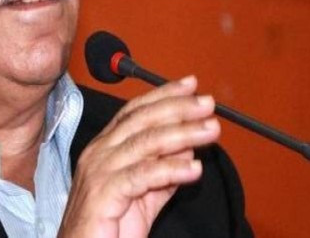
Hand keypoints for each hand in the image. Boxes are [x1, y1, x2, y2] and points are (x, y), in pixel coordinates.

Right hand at [59, 76, 219, 237]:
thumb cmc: (107, 228)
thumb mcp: (143, 196)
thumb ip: (163, 173)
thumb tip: (188, 151)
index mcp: (105, 147)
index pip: (135, 111)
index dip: (163, 95)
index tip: (191, 85)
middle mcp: (99, 152)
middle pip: (141, 120)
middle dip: (177, 108)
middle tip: (207, 103)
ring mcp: (99, 171)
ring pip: (145, 143)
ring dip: (182, 134)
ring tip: (210, 130)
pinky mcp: (104, 194)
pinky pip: (143, 176)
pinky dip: (171, 170)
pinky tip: (194, 169)